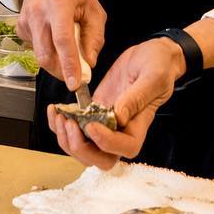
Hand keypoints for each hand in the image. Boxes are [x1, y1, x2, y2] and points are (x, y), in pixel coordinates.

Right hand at [15, 0, 105, 92]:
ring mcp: (25, 20)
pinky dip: (48, 51)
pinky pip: (35, 49)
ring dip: (56, 62)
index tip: (76, 83)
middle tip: (76, 75)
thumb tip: (90, 62)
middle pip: (46, 54)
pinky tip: (53, 37)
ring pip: (40, 55)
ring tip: (67, 49)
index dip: (69, 64)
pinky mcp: (20, 27)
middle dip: (61, 71)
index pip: (62, 40)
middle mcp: (38, 12)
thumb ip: (94, 37)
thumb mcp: (94, 7)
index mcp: (59, 3)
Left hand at [47, 37, 185, 168]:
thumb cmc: (159, 65)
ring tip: (59, 116)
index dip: (106, 143)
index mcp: (139, 125)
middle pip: (100, 158)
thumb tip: (118, 116)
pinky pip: (73, 128)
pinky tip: (54, 109)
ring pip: (82, 147)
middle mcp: (121, 130)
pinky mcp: (92, 111)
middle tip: (70, 124)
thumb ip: (137, 97)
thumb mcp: (153, 76)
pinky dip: (59, 124)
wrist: (150, 55)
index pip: (125, 148)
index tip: (92, 125)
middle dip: (80, 147)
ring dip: (66, 138)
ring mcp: (104, 122)